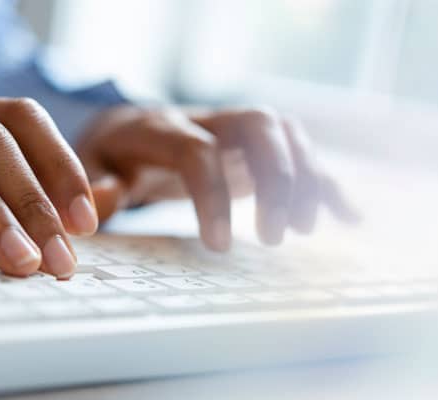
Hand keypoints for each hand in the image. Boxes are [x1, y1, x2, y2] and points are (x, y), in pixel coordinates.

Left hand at [78, 105, 358, 250]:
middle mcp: (205, 119)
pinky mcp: (251, 145)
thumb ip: (96, 186)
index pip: (197, 152)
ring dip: (304, 178)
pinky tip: (348, 215)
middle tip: (275, 237)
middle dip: (276, 179)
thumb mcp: (89, 170)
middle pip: (258, 127)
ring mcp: (233, 128)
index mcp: (159, 128)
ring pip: (285, 133)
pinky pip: (298, 151)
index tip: (219, 247)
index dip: (212, 197)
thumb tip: (99, 206)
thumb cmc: (108, 156)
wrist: (127, 129)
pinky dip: (325, 181)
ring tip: (303, 230)